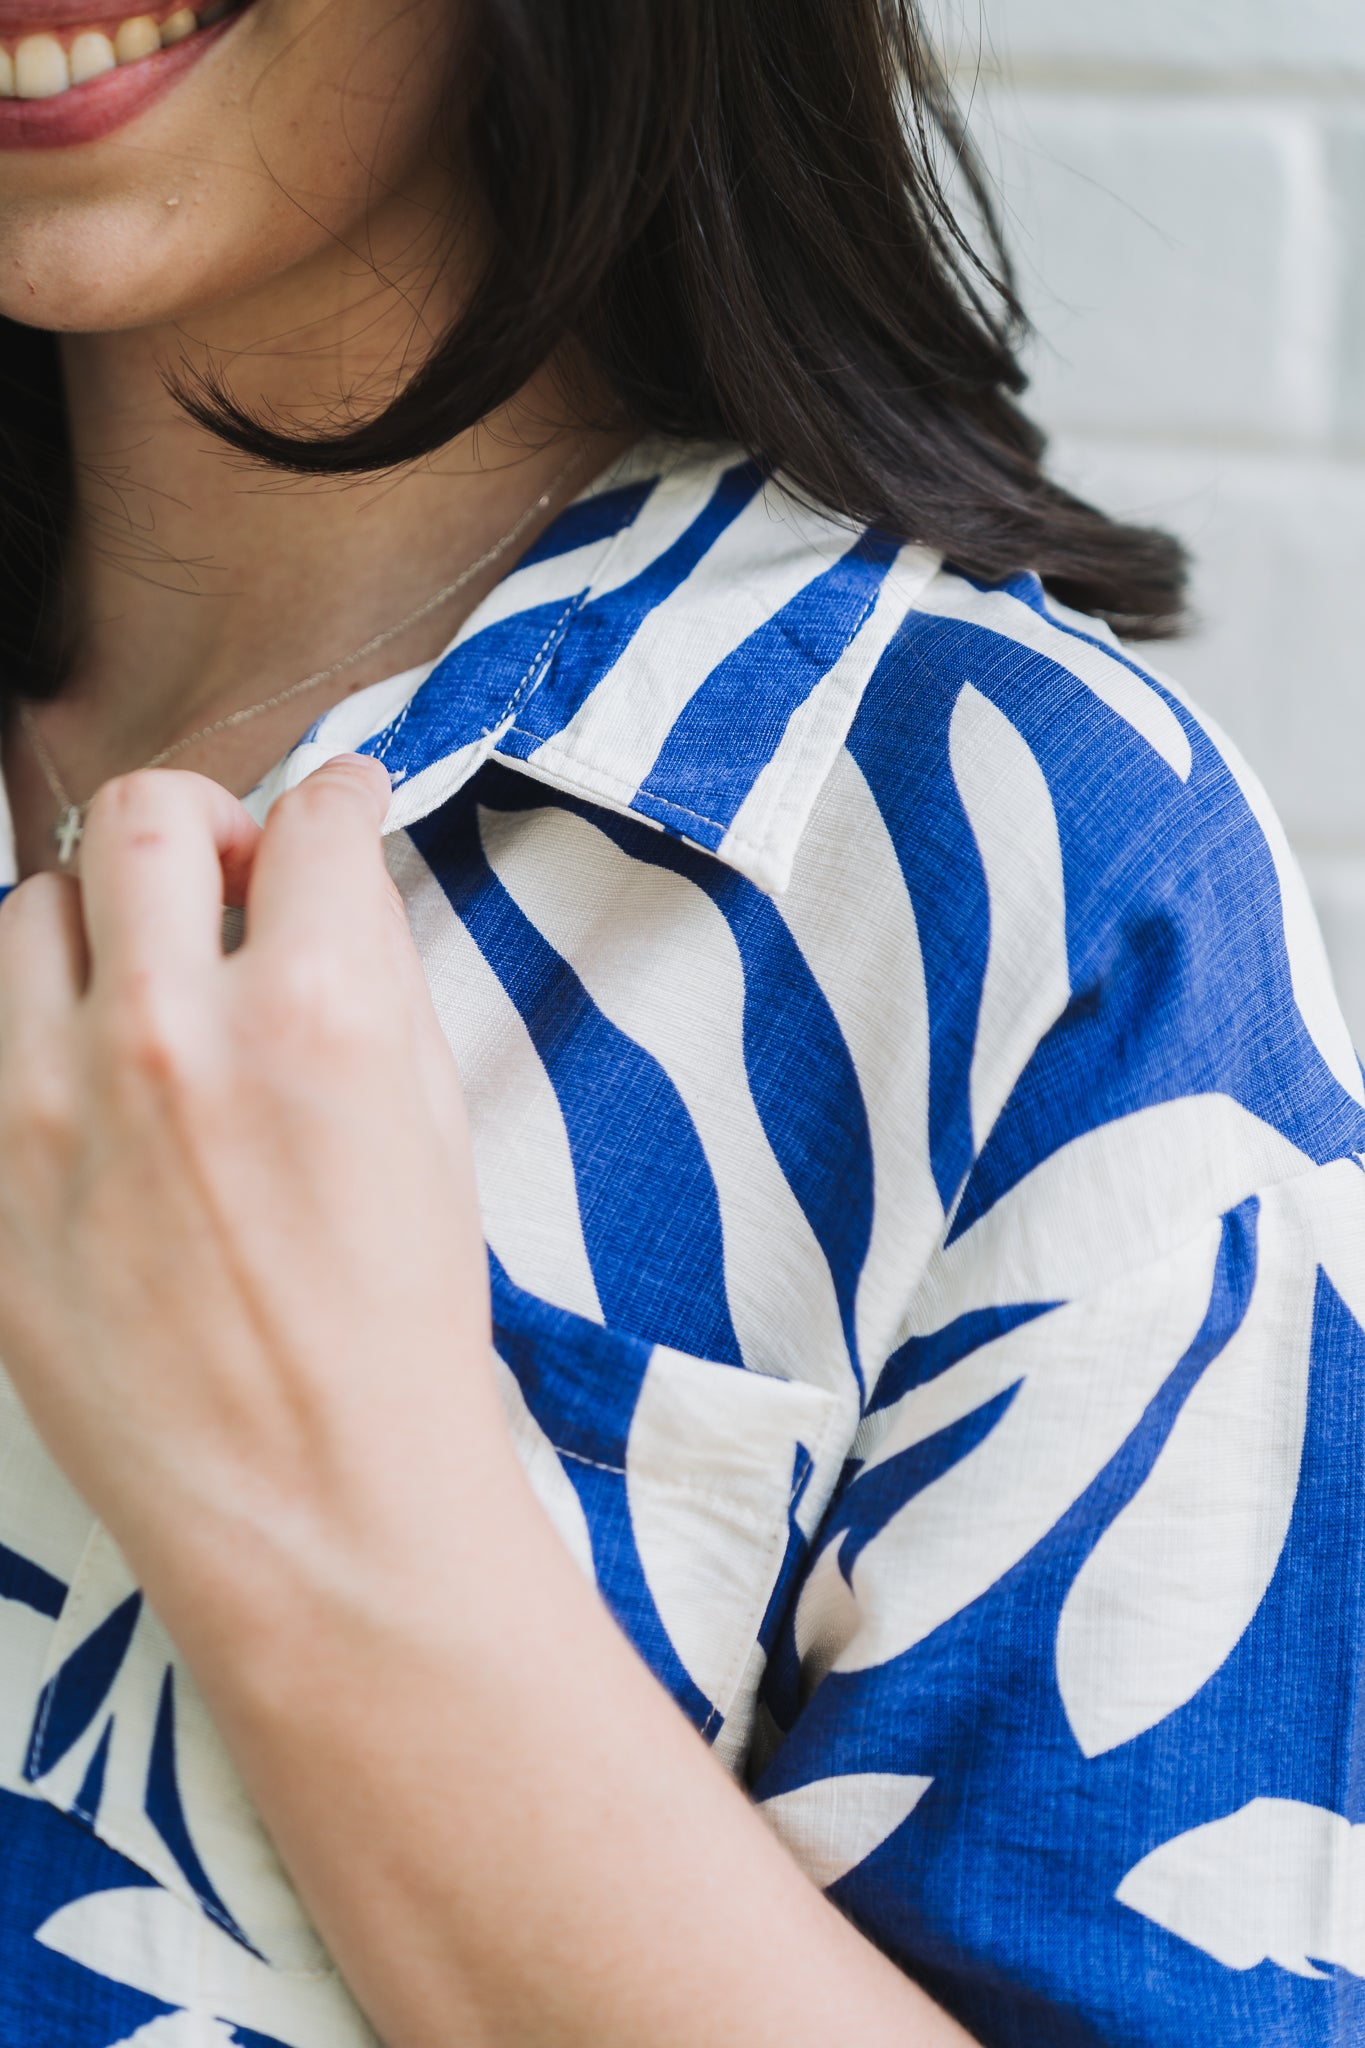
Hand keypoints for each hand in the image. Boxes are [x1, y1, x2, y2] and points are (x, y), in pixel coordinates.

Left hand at [0, 758, 499, 1614]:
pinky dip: (34, 1024)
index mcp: (320, 1014)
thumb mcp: (433, 1128)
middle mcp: (176, 1034)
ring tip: (146, 988)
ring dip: (100, 922)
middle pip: (143, 818)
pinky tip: (87, 1077)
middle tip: (230, 873)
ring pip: (31, 909)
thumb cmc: (403, 1330)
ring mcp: (56, 1108)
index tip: (336, 813)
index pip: (313, 819)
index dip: (339, 801)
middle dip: (201, 821)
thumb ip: (375, 985)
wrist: (322, 1505)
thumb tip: (328, 895)